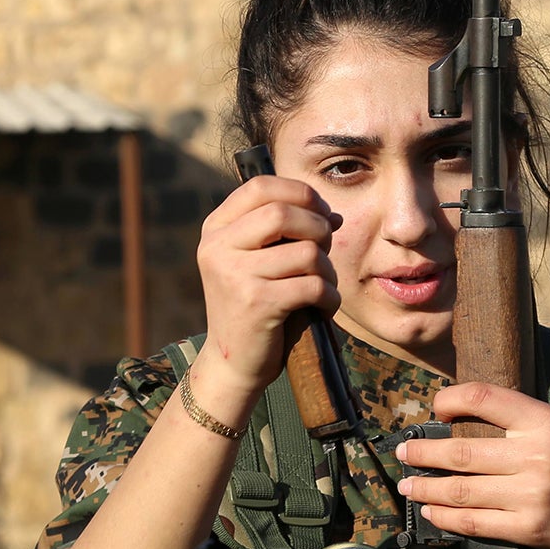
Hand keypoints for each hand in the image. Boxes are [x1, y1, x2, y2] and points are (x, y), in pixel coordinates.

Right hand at [193, 175, 340, 413]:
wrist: (233, 362)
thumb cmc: (254, 305)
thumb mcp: (258, 262)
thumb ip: (286, 233)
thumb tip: (333, 214)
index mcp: (215, 230)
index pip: (260, 186)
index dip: (299, 192)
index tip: (319, 213)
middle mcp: (217, 248)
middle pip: (283, 213)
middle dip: (318, 228)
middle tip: (325, 249)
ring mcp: (234, 275)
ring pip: (306, 252)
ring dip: (328, 269)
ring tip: (323, 285)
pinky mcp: (256, 304)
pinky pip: (313, 285)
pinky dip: (329, 297)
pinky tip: (323, 306)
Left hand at [394, 382, 549, 548]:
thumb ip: (525, 426)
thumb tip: (467, 424)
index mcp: (548, 422)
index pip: (486, 397)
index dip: (452, 399)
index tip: (435, 407)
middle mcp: (537, 456)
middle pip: (461, 451)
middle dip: (423, 452)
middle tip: (403, 451)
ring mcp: (532, 496)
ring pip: (460, 490)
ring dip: (425, 488)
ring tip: (407, 485)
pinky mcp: (529, 529)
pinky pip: (474, 522)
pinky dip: (446, 517)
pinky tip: (431, 511)